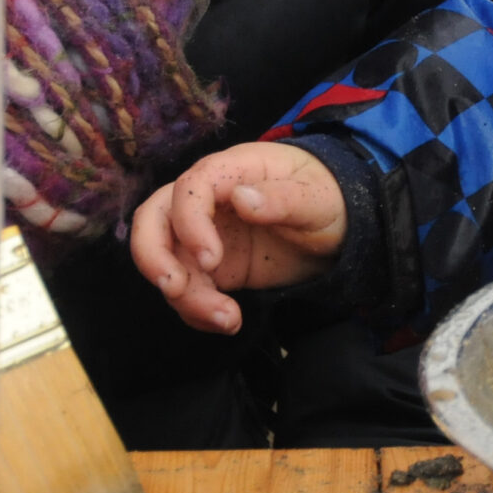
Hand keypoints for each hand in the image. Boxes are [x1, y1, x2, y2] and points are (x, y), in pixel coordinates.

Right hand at [130, 142, 347, 332]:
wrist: (339, 226)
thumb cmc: (329, 197)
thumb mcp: (317, 198)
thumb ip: (282, 198)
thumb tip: (240, 199)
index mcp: (232, 170)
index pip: (189, 188)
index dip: (189, 223)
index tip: (211, 260)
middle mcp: (209, 201)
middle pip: (153, 218)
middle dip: (152, 256)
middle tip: (175, 289)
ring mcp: (206, 235)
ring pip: (169, 262)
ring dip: (186, 297)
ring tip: (227, 319)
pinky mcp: (213, 268)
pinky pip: (188, 289)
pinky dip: (197, 310)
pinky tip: (229, 322)